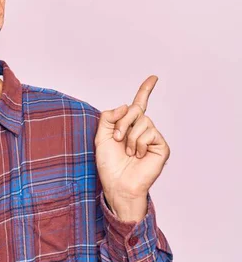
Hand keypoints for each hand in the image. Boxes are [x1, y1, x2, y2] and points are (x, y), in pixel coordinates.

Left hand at [94, 76, 170, 221]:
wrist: (117, 184)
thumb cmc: (109, 164)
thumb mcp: (101, 136)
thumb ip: (109, 117)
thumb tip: (127, 105)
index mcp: (128, 126)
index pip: (139, 104)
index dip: (145, 90)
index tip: (153, 77)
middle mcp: (143, 129)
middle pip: (136, 109)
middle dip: (122, 122)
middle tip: (117, 138)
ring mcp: (153, 137)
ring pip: (143, 121)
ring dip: (130, 136)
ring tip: (127, 151)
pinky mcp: (161, 146)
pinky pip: (150, 133)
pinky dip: (139, 143)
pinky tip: (137, 155)